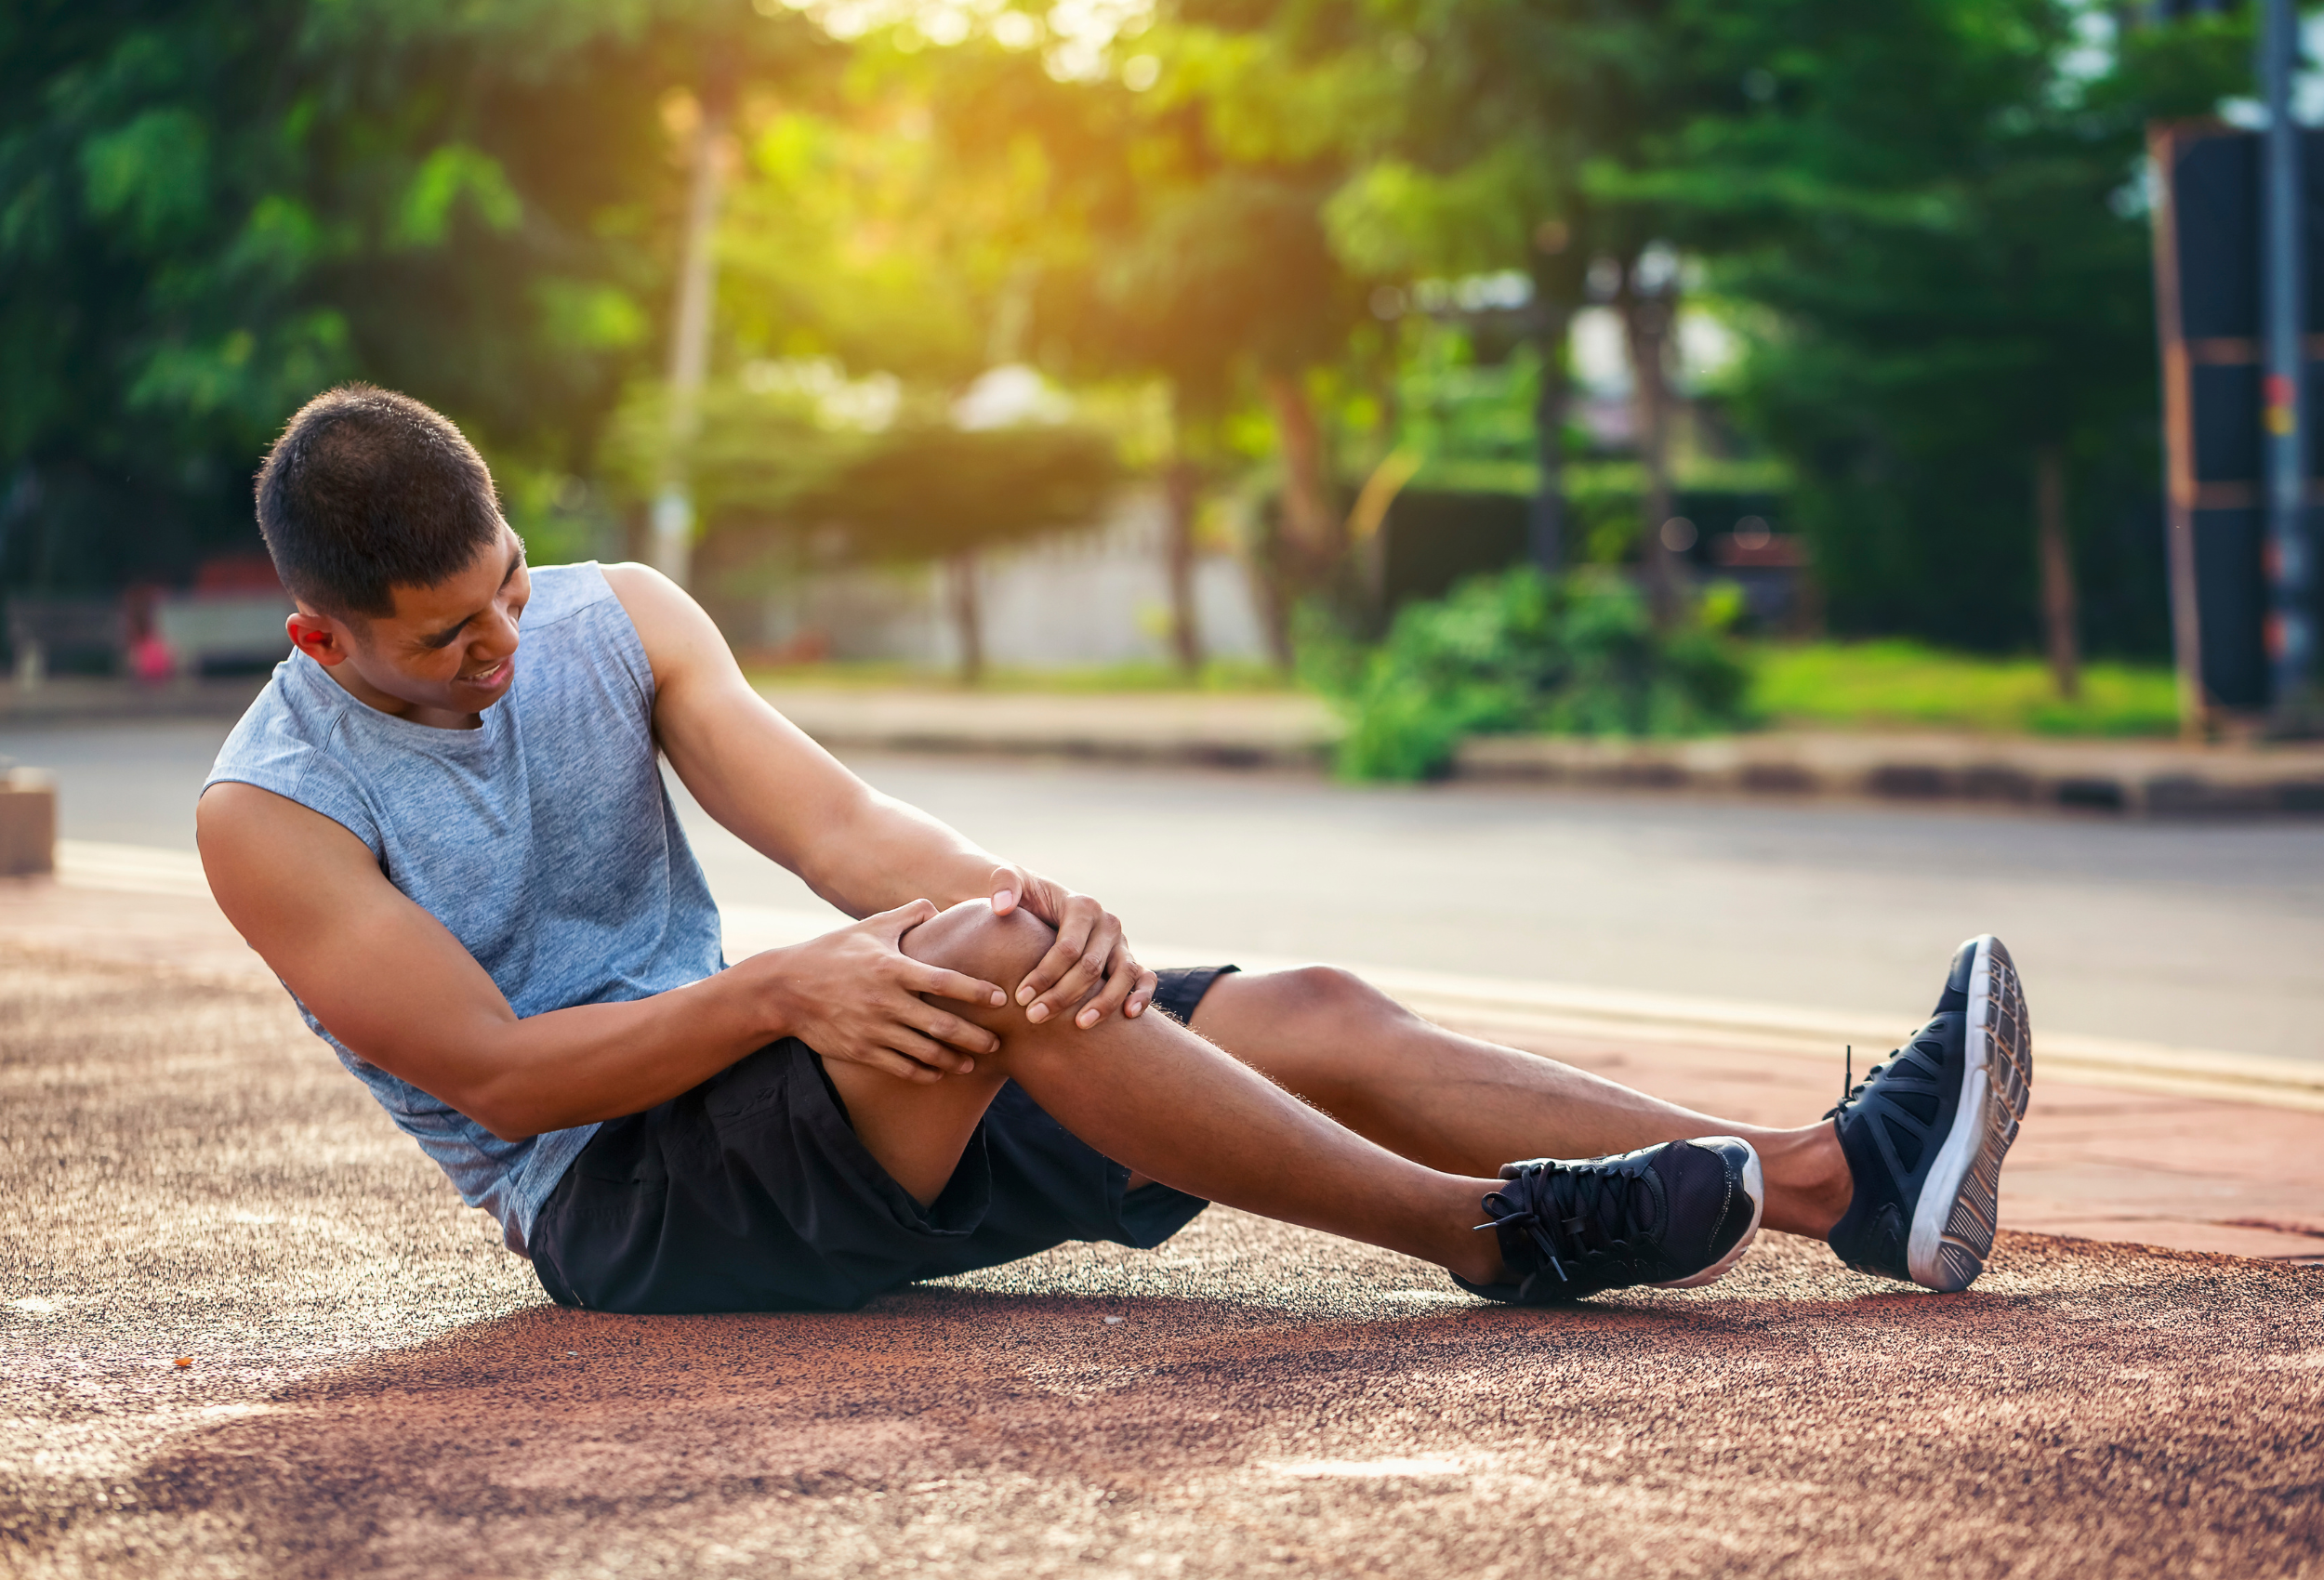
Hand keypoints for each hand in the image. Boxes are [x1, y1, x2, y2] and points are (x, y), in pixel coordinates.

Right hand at [754, 900, 1006, 1082]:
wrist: (784, 989)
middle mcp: (885, 1002)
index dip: (975, 991)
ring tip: (973, 1063)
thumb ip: (906, 915)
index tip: (1000, 998)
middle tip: (997, 1042)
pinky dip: (923, 1073)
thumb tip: (936, 907)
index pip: (944, 982)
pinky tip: (938, 1073)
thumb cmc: (832, 952)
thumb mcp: (868, 927)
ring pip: (924, 1052)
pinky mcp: (860, 1051)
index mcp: (892, 968)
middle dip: (974, 1037)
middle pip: (941, 1025)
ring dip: (953, 1061)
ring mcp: (873, 1030)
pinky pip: (900, 1067)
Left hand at [988, 864, 1158, 1029]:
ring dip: (1104, 1003)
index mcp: (1082, 905)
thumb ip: (1002, 884)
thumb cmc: (1023, 897)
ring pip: (1124, 974)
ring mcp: (1120, 942)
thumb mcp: (1008, 881)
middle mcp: (1107, 923)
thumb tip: (1002, 906)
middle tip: (1034, 1017)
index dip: (1045, 974)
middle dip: (1062, 995)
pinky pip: (1144, 977)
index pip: (1068, 947)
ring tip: (1080, 1025)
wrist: (1041, 903)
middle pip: (1091, 967)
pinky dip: (1142, 995)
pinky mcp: (1127, 959)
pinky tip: (1128, 1016)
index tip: (1020, 997)